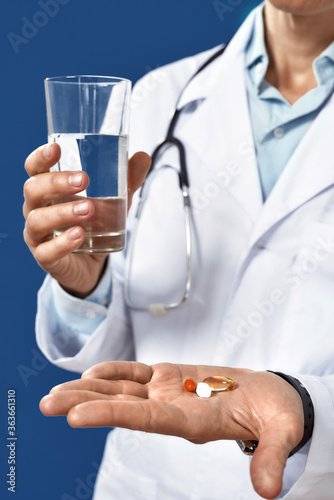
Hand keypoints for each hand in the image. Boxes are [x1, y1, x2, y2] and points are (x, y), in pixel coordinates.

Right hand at [23, 143, 150, 296]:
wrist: (92, 264)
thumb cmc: (95, 224)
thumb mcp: (114, 200)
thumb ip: (127, 179)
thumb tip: (143, 156)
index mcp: (48, 190)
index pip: (35, 168)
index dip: (40, 157)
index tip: (56, 148)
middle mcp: (37, 209)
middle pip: (33, 189)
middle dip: (56, 182)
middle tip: (83, 180)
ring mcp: (38, 235)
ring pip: (37, 220)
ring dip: (62, 212)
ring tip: (88, 209)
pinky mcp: (46, 258)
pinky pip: (46, 252)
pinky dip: (62, 243)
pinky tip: (79, 235)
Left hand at [40, 361, 303, 498]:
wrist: (272, 398)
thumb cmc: (277, 414)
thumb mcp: (281, 431)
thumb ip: (272, 455)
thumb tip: (268, 492)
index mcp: (191, 423)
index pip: (145, 419)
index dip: (111, 415)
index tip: (74, 416)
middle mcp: (172, 409)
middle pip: (121, 406)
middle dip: (84, 403)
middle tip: (47, 404)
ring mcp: (170, 392)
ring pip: (122, 389)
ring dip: (89, 387)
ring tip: (56, 391)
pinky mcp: (174, 376)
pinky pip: (138, 373)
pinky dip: (115, 371)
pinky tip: (93, 371)